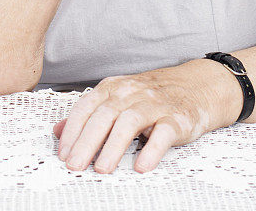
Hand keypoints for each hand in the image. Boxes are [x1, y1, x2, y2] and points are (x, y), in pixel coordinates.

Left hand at [52, 59, 241, 173]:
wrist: (197, 86)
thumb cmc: (153, 96)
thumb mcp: (118, 98)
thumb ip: (89, 115)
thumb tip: (57, 132)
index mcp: (114, 88)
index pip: (87, 106)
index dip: (73, 130)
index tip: (63, 153)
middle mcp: (133, 93)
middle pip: (105, 114)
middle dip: (87, 141)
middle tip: (75, 165)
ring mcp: (156, 105)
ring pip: (130, 121)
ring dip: (114, 146)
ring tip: (102, 169)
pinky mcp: (177, 118)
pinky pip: (163, 133)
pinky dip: (152, 149)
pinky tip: (141, 165)